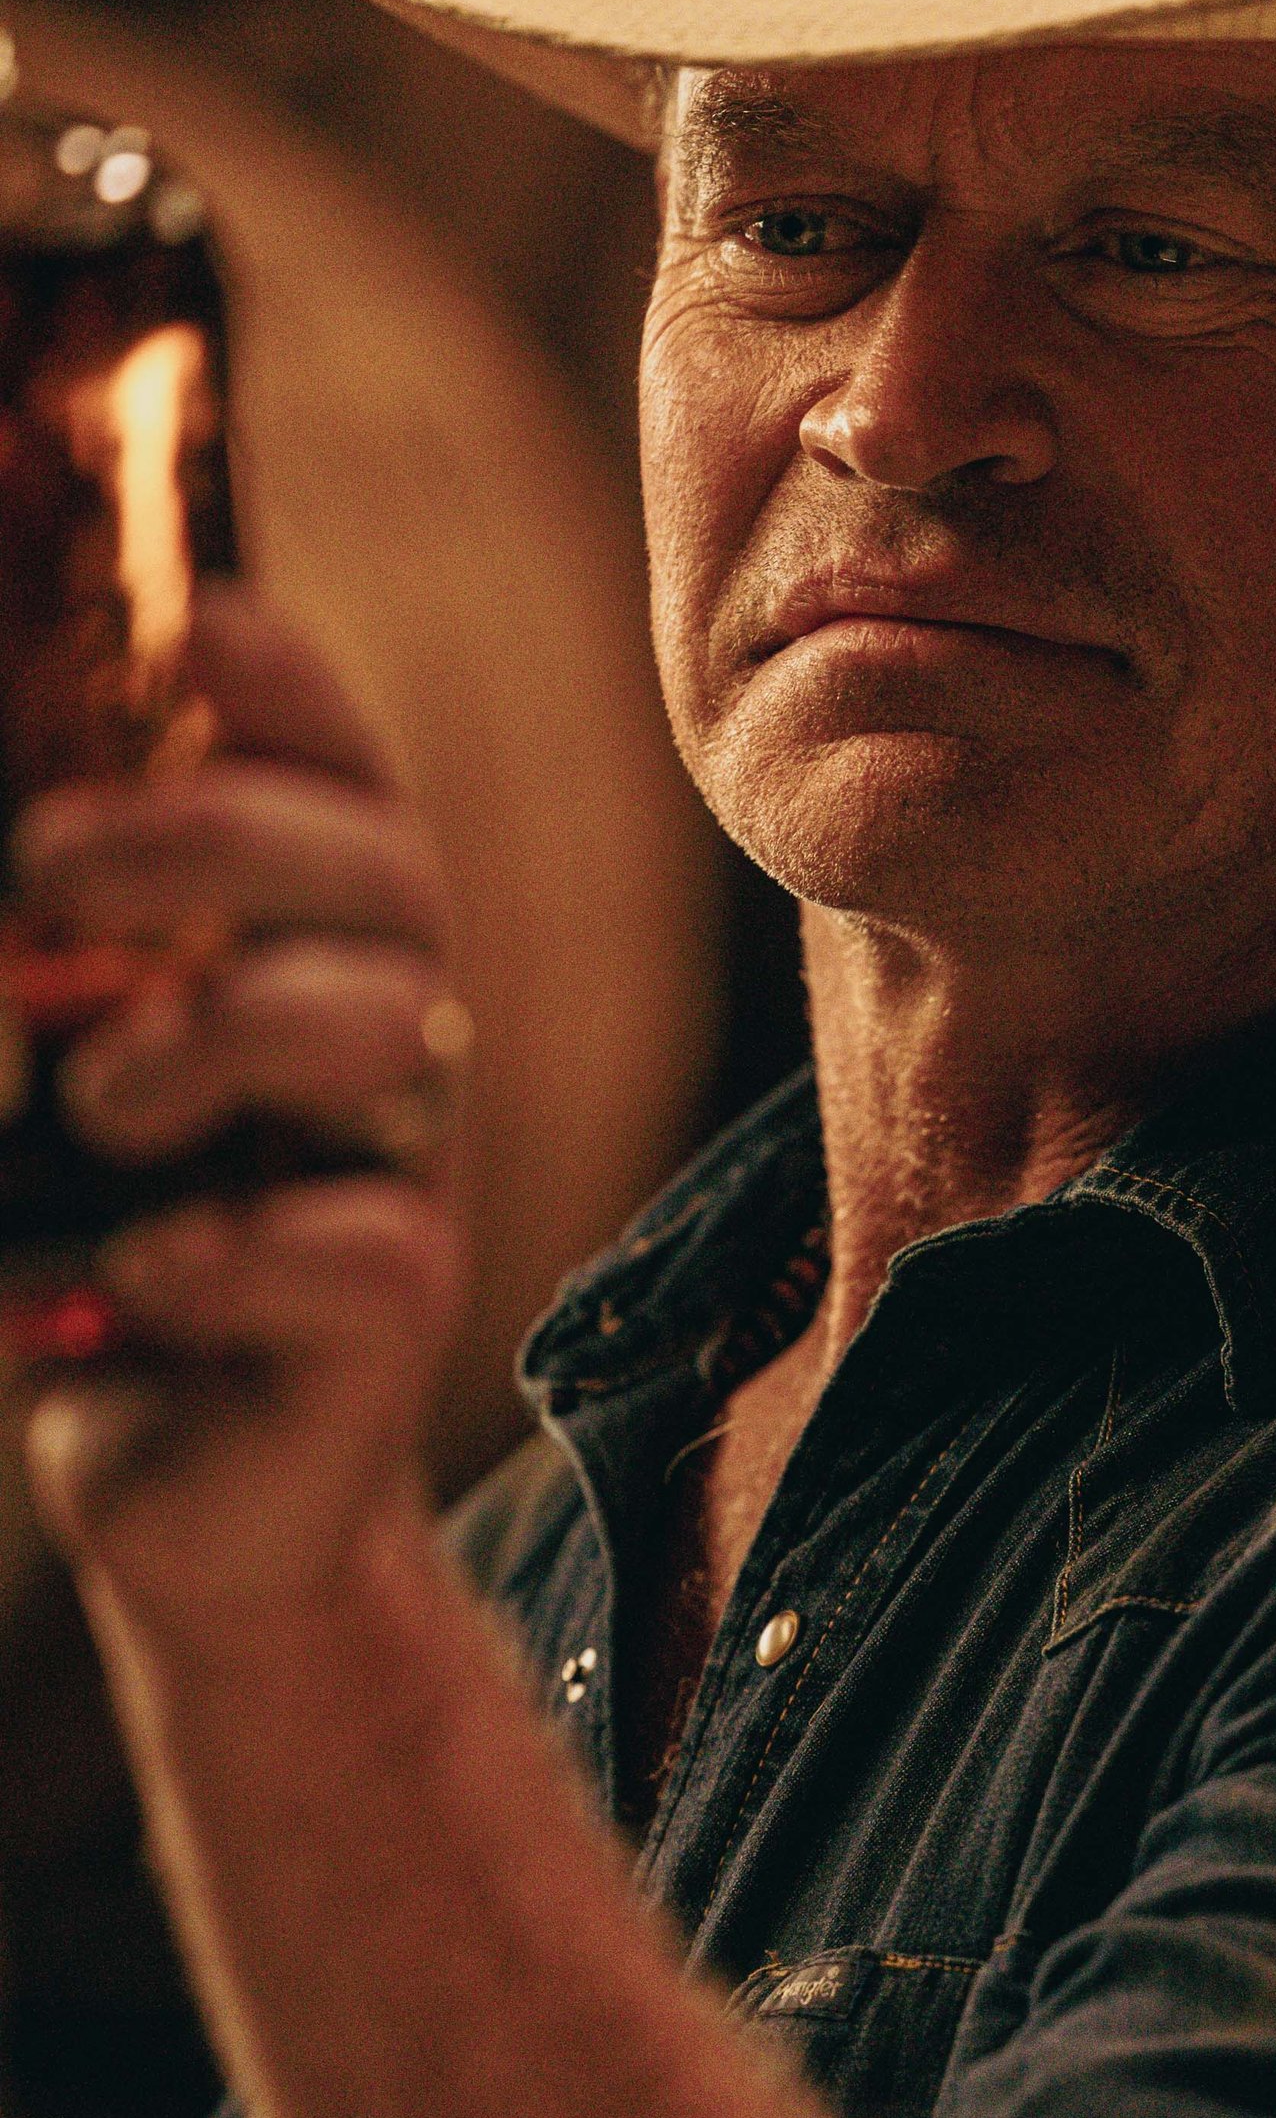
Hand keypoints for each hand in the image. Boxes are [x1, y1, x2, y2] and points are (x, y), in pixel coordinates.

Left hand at [10, 587, 471, 1619]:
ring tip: (98, 1105)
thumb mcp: (40, 1073)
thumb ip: (31, 957)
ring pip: (397, 1032)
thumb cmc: (93, 1245)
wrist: (181, 1492)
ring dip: (226, 1033)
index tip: (197, 625)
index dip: (294, 690)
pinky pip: (374, 1252)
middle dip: (221, 836)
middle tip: (44, 872)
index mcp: (303, 953)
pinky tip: (148, 1263)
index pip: (345, 777)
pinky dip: (244, 1246)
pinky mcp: (386, 1325)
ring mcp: (396, 1176)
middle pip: (385, 873)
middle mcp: (378, 1043)